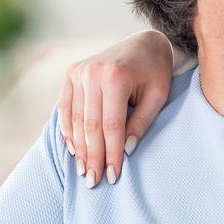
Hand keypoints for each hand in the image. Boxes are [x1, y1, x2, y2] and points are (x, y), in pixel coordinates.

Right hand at [58, 30, 172, 187]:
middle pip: (90, 125)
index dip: (112, 154)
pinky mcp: (72, 72)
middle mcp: (93, 72)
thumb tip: (126, 151)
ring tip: (84, 171)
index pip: (111, 126)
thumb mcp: (157, 95)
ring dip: (79, 148)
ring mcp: (79, 70)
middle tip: (94, 182)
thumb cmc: (155, 70)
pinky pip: (65, 106)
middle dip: (93, 157)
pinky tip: (73, 149)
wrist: (143, 41)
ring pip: (76, 119)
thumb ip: (142, 122)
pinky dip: (68, 129)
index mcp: (116, 76)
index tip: (114, 176)